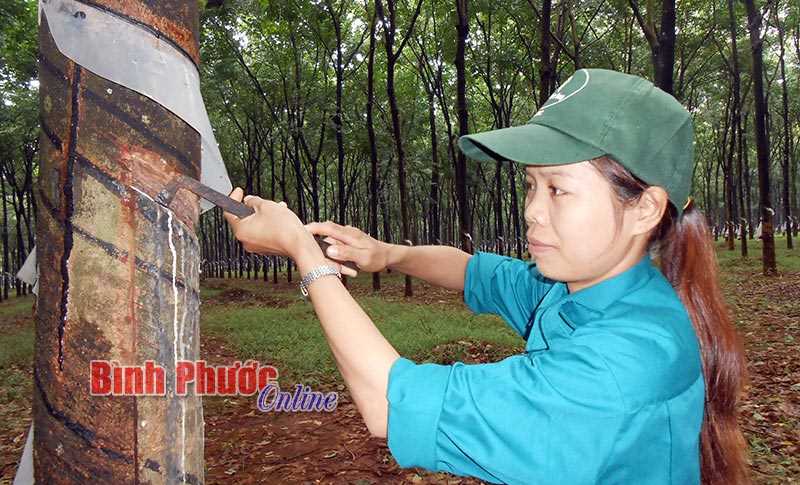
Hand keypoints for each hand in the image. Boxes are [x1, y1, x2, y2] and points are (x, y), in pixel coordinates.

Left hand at [223, 188, 357, 276]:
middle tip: (261, 200)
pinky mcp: (267, 248)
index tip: (238, 191)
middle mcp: (245, 240)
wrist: (299, 244)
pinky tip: (280, 218)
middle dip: (253, 207)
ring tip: (276, 208)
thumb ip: (253, 201)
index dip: (233, 198)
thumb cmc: (283, 227)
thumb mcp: (266, 205)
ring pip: (255, 225)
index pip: (229, 212)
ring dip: (263, 215)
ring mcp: (256, 246)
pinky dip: (268, 224)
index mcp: (241, 230)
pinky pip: (263, 232)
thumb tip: (248, 200)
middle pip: (243, 219)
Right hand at [304, 221, 389, 272]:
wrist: (388, 256)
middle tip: (302, 240)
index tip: (301, 230)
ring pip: (330, 238)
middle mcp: (347, 232)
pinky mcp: (348, 239)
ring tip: (323, 253)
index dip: (313, 228)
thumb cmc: (377, 258)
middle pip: (326, 230)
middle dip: (314, 234)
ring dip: (323, 245)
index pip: (328, 228)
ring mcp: (348, 235)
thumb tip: (329, 249)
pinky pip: (335, 242)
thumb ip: (346, 253)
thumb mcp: (363, 258)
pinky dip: (330, 247)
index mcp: (349, 235)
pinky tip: (331, 256)